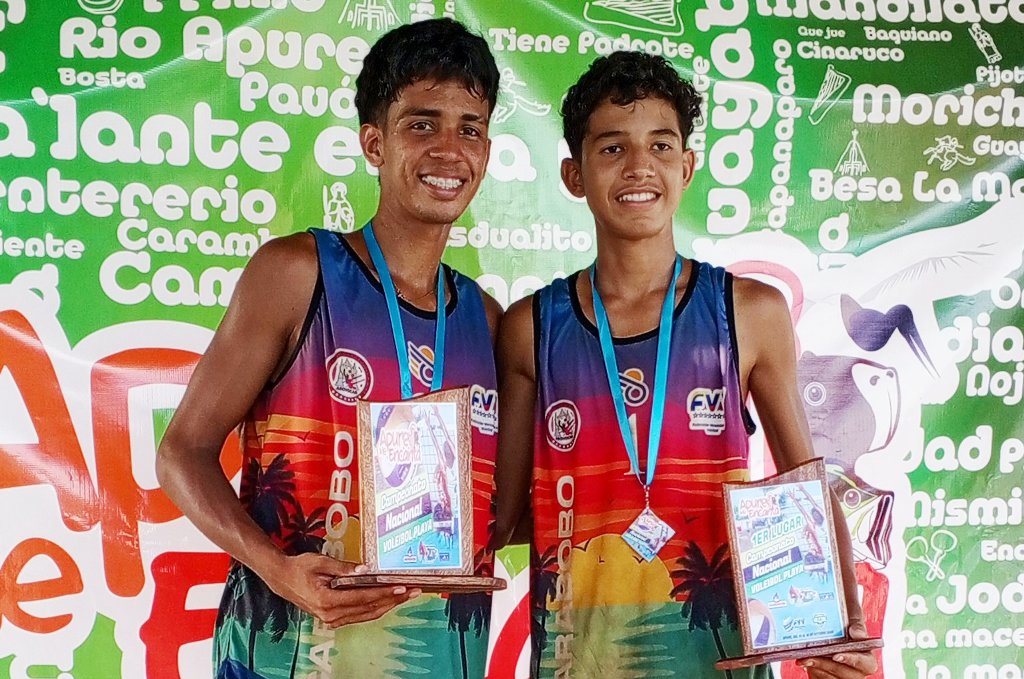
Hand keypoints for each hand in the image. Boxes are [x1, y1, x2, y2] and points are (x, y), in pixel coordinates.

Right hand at [263, 553, 419, 627]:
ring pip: (366, 615)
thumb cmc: (300, 568)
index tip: (402, 587)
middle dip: (393, 600)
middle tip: (413, 592)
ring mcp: (331, 619)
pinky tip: (387, 600)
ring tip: (406, 596)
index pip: (363, 598)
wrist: (282, 579)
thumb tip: (366, 569)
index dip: (384, 593)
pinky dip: (375, 608)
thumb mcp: (321, 562)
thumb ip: (344, 568)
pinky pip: (359, 615)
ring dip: (387, 605)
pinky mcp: (333, 618)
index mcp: (327, 601)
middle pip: (369, 609)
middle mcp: (331, 614)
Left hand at [796, 621, 878, 678]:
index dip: (852, 660)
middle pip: (845, 673)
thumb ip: (856, 621)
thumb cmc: (844, 613)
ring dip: (816, 668)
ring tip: (803, 658)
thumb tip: (857, 634)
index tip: (836, 655)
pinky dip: (811, 670)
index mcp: (866, 655)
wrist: (827, 615)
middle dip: (825, 665)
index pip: (866, 664)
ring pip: (830, 678)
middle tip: (810, 657)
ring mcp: (841, 675)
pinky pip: (819, 678)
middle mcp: (856, 669)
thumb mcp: (852, 611)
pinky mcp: (827, 676)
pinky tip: (803, 661)